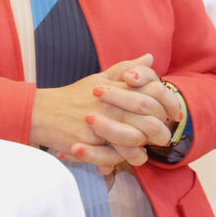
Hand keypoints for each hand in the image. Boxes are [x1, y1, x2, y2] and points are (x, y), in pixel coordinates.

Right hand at [73, 55, 183, 172]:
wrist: (42, 112)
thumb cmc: (73, 96)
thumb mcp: (99, 77)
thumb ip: (126, 68)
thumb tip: (149, 57)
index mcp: (116, 86)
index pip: (155, 92)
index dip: (170, 104)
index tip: (173, 115)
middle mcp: (111, 103)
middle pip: (151, 119)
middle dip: (162, 132)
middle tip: (161, 137)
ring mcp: (101, 123)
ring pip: (137, 140)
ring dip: (144, 148)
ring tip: (143, 149)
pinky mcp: (91, 142)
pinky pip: (117, 156)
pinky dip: (125, 159)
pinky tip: (126, 157)